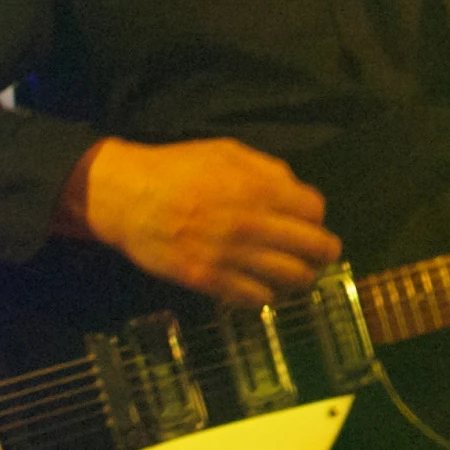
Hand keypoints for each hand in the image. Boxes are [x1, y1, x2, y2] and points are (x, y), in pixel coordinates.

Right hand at [68, 137, 341, 304]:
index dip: (316, 215)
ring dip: (303, 277)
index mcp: (259, 189)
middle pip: (315, 247)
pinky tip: (266, 287)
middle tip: (324, 254)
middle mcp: (252, 224)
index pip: (315, 210)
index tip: (310, 220)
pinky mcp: (209, 280)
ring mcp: (231, 255)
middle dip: (325, 251)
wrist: (125, 196)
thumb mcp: (227, 152)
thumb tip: (299, 192)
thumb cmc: (176, 169)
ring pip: (292, 277)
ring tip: (300, 274)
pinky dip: (268, 294)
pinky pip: (256, 297)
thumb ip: (269, 170)